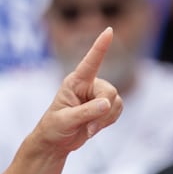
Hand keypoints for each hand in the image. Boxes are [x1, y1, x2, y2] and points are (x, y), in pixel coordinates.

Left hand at [34, 29, 124, 156]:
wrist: (55, 143)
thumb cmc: (53, 128)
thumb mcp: (65, 121)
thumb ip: (86, 112)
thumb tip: (107, 103)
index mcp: (75, 82)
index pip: (90, 62)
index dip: (100, 46)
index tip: (108, 30)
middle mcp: (88, 85)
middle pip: (110, 91)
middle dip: (104, 111)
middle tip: (89, 126)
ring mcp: (97, 95)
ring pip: (116, 102)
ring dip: (105, 119)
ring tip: (88, 129)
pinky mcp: (104, 107)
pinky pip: (118, 110)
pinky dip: (109, 121)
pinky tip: (94, 128)